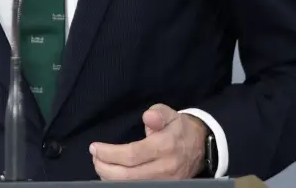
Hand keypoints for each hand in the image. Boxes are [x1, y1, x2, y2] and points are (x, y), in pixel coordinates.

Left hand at [89, 104, 207, 180]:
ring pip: (130, 185)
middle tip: (95, 157)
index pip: (131, 155)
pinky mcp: (163, 187)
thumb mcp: (170, 115)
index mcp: (164, 147)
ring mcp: (164, 182)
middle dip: (105, 167)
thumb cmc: (179, 129)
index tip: (95, 148)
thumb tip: (147, 117)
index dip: (109, 154)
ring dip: (109, 178)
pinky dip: (120, 183)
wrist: (200, 147)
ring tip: (101, 165)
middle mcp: (164, 168)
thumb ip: (157, 114)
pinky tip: (112, 175)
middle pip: (127, 176)